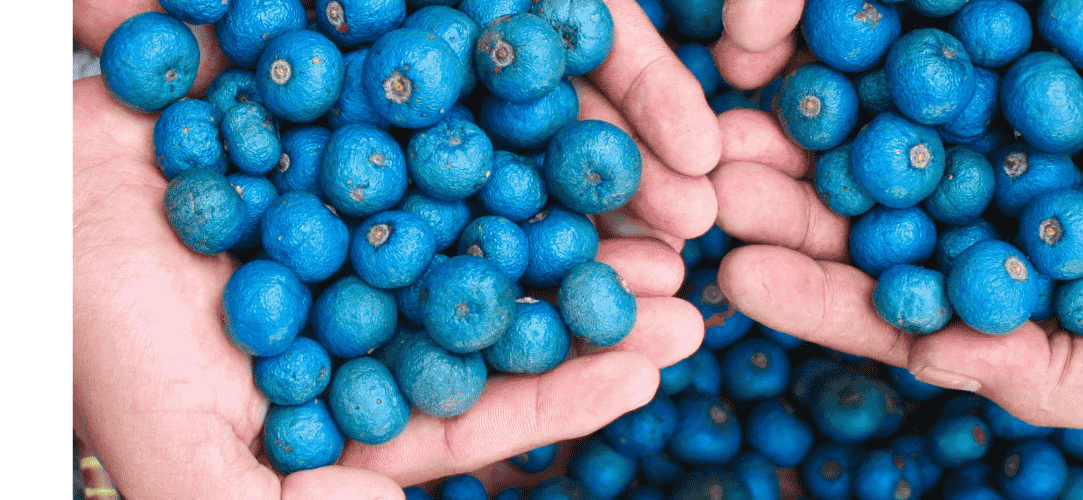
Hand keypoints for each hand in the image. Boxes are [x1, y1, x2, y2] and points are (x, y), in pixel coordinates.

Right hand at [72, 1, 712, 496]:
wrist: (24, 170)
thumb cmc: (84, 315)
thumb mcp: (170, 435)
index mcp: (352, 383)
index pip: (476, 406)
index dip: (562, 393)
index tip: (646, 373)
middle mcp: (378, 295)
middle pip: (508, 308)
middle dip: (596, 304)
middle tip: (686, 297)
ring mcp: (373, 204)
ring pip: (501, 211)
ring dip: (583, 213)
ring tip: (671, 211)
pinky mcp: (361, 122)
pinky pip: (459, 122)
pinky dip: (520, 116)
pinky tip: (588, 111)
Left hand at [709, 2, 1082, 429]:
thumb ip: (1044, 371)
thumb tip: (931, 364)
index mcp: (1004, 275)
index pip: (889, 292)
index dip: (814, 287)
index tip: (742, 275)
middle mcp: (988, 185)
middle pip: (862, 190)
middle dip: (784, 189)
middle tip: (711, 184)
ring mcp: (1004, 97)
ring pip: (884, 99)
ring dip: (810, 98)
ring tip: (739, 99)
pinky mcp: (1031, 21)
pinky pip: (949, 20)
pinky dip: (888, 20)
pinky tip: (818, 20)